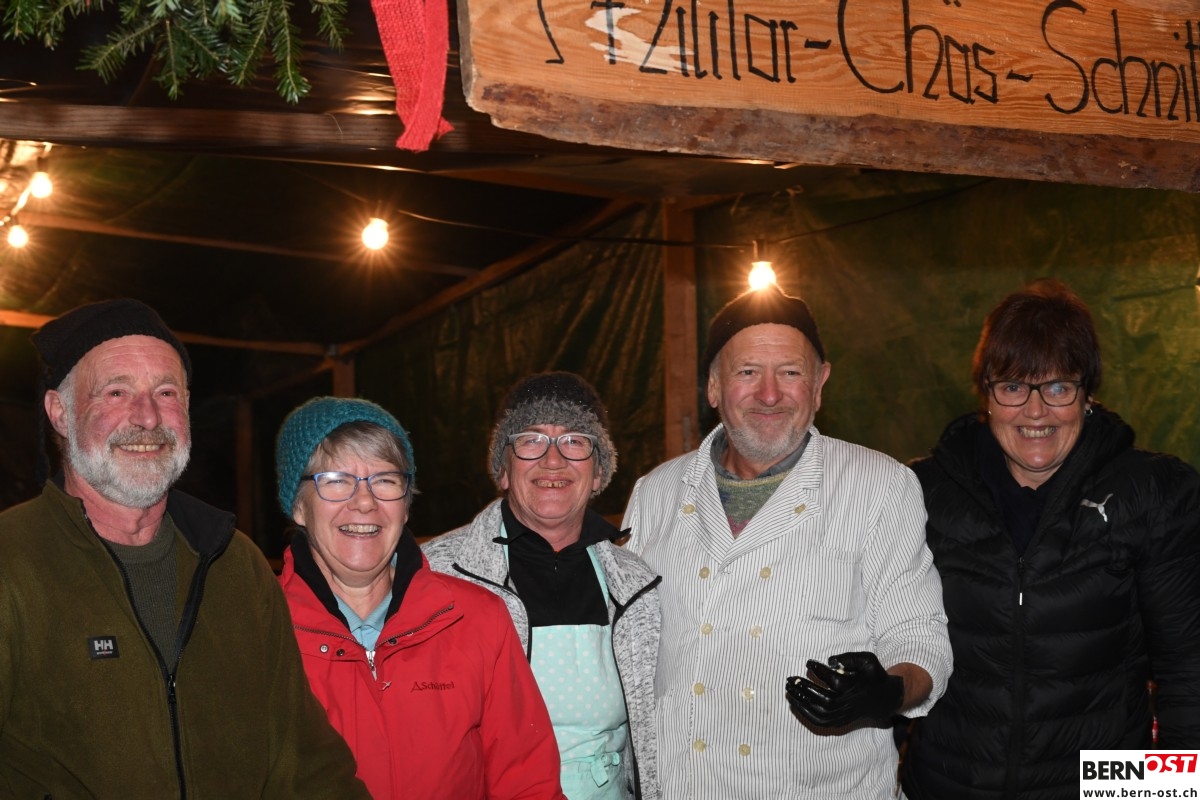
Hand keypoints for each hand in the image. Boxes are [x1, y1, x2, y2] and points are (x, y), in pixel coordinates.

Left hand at [785, 651, 903, 727]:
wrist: (883, 699)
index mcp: (854, 687)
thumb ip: (850, 658)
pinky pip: (820, 721)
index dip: (819, 671)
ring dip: (801, 702)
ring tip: (789, 690)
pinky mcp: (839, 722)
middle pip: (822, 698)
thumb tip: (830, 660)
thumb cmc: (873, 676)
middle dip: (804, 688)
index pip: (833, 680)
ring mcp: (843, 715)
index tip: (808, 663)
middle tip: (790, 679)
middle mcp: (848, 703)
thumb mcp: (868, 661)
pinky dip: (805, 714)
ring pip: (818, 712)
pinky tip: (795, 704)